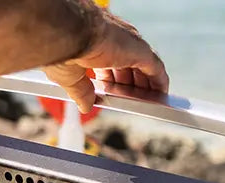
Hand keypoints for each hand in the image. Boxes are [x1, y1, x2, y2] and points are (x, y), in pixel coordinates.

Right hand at [44, 10, 168, 113]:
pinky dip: (159, 82)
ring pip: (143, 68)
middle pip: (129, 67)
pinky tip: (162, 94)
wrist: (68, 33)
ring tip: (148, 102)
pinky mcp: (140, 50)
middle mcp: (115, 42)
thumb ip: (81, 93)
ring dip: (146, 86)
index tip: (110, 93)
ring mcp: (129, 45)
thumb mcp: (70, 78)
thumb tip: (85, 107)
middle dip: (131, 86)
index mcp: (96, 46)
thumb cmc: (63, 49)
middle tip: (132, 101)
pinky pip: (155, 69)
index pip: (110, 66)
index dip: (112, 82)